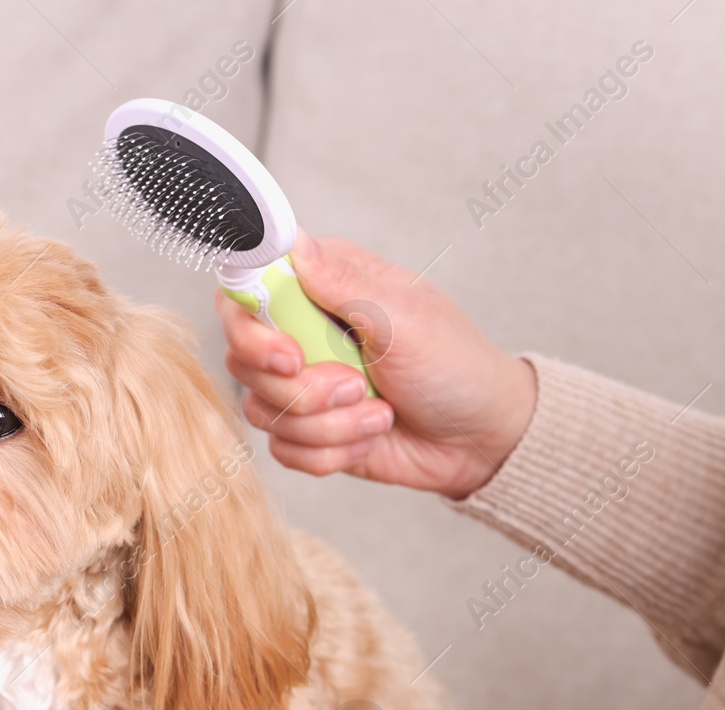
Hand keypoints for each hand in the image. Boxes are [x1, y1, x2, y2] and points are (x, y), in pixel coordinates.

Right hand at [220, 232, 536, 498]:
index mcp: (324, 286)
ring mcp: (303, 383)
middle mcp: (304, 331)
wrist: (480, 438)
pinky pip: (284, 449)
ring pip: (262, 410)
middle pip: (244, 359)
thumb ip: (340, 282)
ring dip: (327, 424)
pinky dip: (330, 452)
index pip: (245, 291)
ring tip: (378, 414)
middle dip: (301, 389)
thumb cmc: (455, 366)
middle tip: (355, 387)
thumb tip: (292, 242)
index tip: (290, 355)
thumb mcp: (403, 317)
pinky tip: (369, 439)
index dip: (252, 329)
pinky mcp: (308, 429)